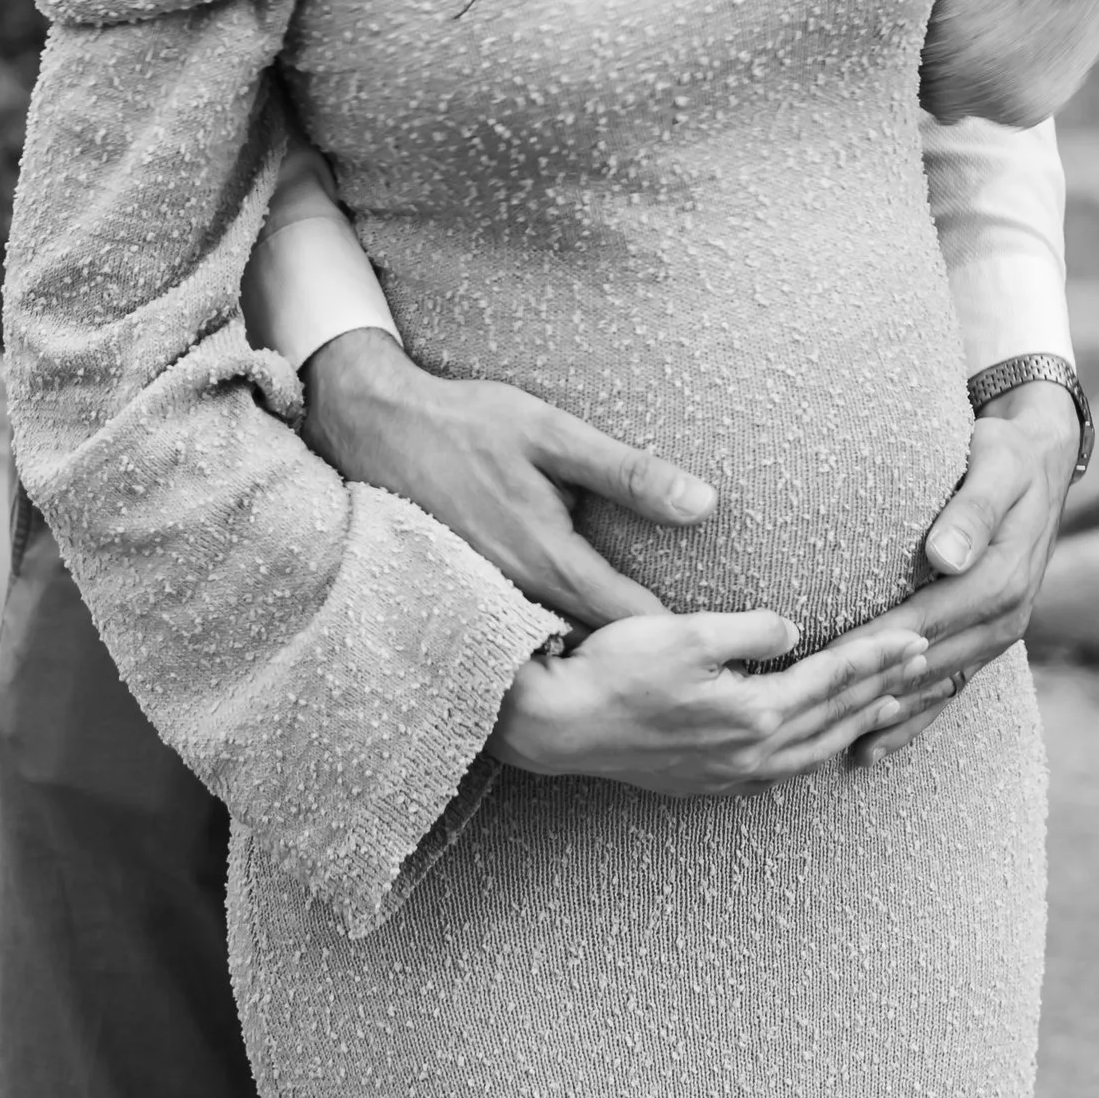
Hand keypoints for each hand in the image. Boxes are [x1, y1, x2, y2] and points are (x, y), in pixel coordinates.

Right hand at [302, 328, 716, 629]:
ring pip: (559, 648)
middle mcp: (517, 597)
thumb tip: (704, 504)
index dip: (682, 637)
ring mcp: (489, 607)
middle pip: (600, 647)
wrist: (372, 430)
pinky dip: (558, 643)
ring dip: (603, 656)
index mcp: (548, 558)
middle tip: (704, 671)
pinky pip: (524, 637)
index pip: (632, 620)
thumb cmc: (466, 425)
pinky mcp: (470, 602)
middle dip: (648, 659)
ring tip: (658, 669)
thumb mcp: (553, 434)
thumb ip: (628, 472)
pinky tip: (583, 640)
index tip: (725, 646)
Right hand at [494, 605, 936, 795]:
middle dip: (883, 689)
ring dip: (856, 725)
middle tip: (923, 667)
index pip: (835, 679)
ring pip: (814, 752)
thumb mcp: (688, 632)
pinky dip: (815, 752)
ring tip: (890, 706)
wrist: (559, 724)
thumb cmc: (617, 669)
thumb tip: (793, 631)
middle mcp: (752, 753)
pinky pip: (782, 772)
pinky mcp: (707, 783)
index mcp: (755, 713)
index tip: (916, 636)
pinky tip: (818, 745)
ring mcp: (730, 775)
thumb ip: (750, 630)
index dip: (878, 656)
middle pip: (835, 719)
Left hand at [857, 381, 1085, 758]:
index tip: (827, 662)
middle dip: (870, 690)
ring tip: (828, 745)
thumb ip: (972, 511)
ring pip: (934, 687)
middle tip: (809, 713)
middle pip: (926, 664)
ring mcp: (998, 634)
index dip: (876, 644)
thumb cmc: (1008, 455)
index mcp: (1001, 580)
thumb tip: (945, 557)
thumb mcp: (997, 467)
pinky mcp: (989, 638)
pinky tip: (871, 749)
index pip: (925, 621)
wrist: (1043, 460)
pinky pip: (949, 688)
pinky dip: (912, 721)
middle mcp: (1004, 617)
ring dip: (886, 716)